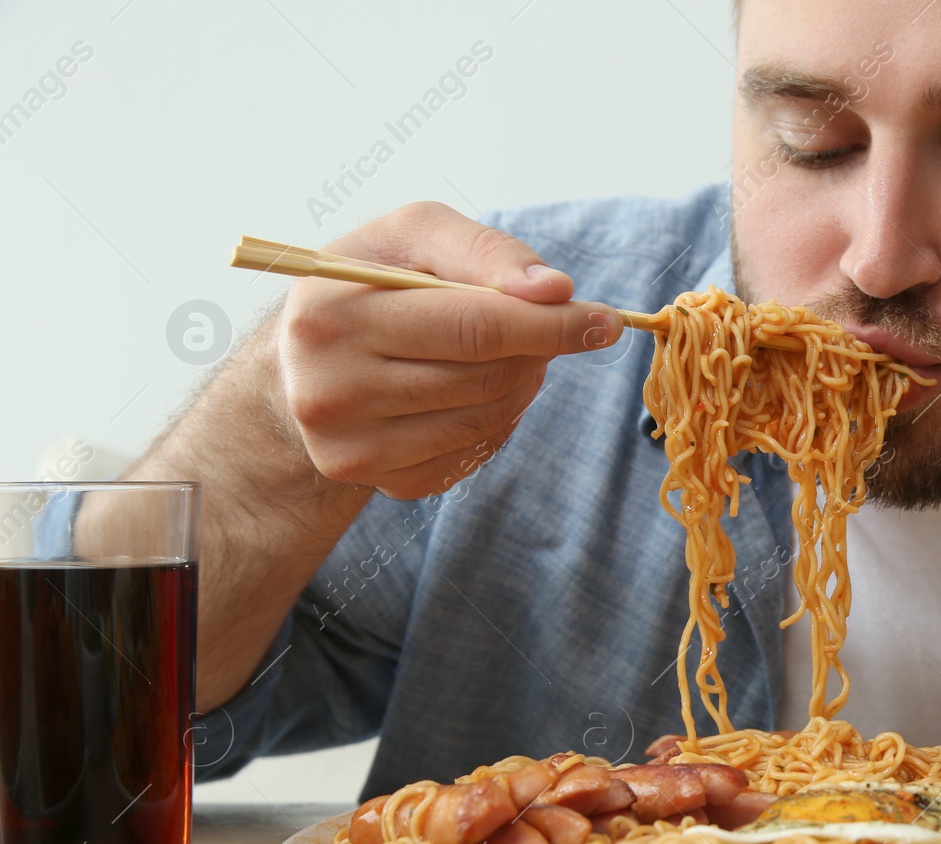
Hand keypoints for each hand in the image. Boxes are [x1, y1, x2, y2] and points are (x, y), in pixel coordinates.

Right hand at [277, 201, 622, 498]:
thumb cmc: (372, 280)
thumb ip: (484, 251)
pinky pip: (474, 454)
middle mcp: (329, 390)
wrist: (307, 357)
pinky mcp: (380, 482)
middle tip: (545, 327)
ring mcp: (353, 447)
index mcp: (330, 315)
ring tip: (509, 353)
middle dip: (536, 349)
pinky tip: (475, 391)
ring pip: (488, 419)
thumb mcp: (413, 235)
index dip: (551, 324)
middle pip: (488, 376)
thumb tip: (555, 291)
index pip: (474, 325)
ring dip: (521, 383)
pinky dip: (497, 420)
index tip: (605, 321)